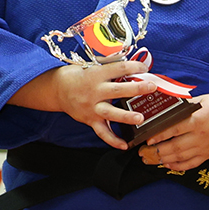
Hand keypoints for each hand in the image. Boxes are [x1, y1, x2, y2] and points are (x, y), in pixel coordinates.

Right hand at [24, 59, 157, 149]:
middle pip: (117, 90)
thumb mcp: (92, 66)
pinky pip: (102, 132)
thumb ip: (111, 67)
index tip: (145, 68)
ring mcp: (92, 107)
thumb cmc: (79, 75)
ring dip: (126, 116)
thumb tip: (135, 64)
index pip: (118, 68)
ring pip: (110, 113)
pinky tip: (124, 145)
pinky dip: (113, 140)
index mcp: (96, 75)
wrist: (57, 89)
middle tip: (151, 87)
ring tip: (140, 118)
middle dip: (136, 88)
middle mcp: (94, 91)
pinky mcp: (90, 120)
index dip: (134, 67)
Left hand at [137, 93, 208, 171]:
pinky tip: (167, 165)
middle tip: (142, 152)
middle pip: (174, 147)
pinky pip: (191, 164)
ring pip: (180, 158)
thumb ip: (184, 107)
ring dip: (163, 160)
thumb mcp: (203, 100)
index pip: (174, 129)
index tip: (146, 139)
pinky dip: (178, 166)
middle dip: (156, 151)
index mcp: (199, 120)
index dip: (158, 136)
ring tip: (150, 159)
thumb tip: (165, 110)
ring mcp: (205, 147)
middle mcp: (201, 136)